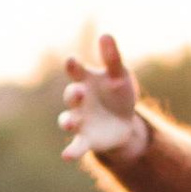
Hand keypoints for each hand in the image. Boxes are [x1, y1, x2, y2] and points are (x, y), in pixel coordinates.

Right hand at [59, 32, 146, 167]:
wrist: (124, 122)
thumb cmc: (118, 93)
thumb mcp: (120, 75)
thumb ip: (112, 58)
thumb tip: (105, 35)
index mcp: (85, 81)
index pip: (76, 71)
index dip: (73, 67)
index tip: (72, 62)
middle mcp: (79, 100)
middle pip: (71, 96)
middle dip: (73, 94)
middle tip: (79, 93)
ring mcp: (80, 120)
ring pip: (68, 120)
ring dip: (67, 121)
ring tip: (70, 123)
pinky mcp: (85, 139)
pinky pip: (75, 146)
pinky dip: (71, 151)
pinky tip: (66, 157)